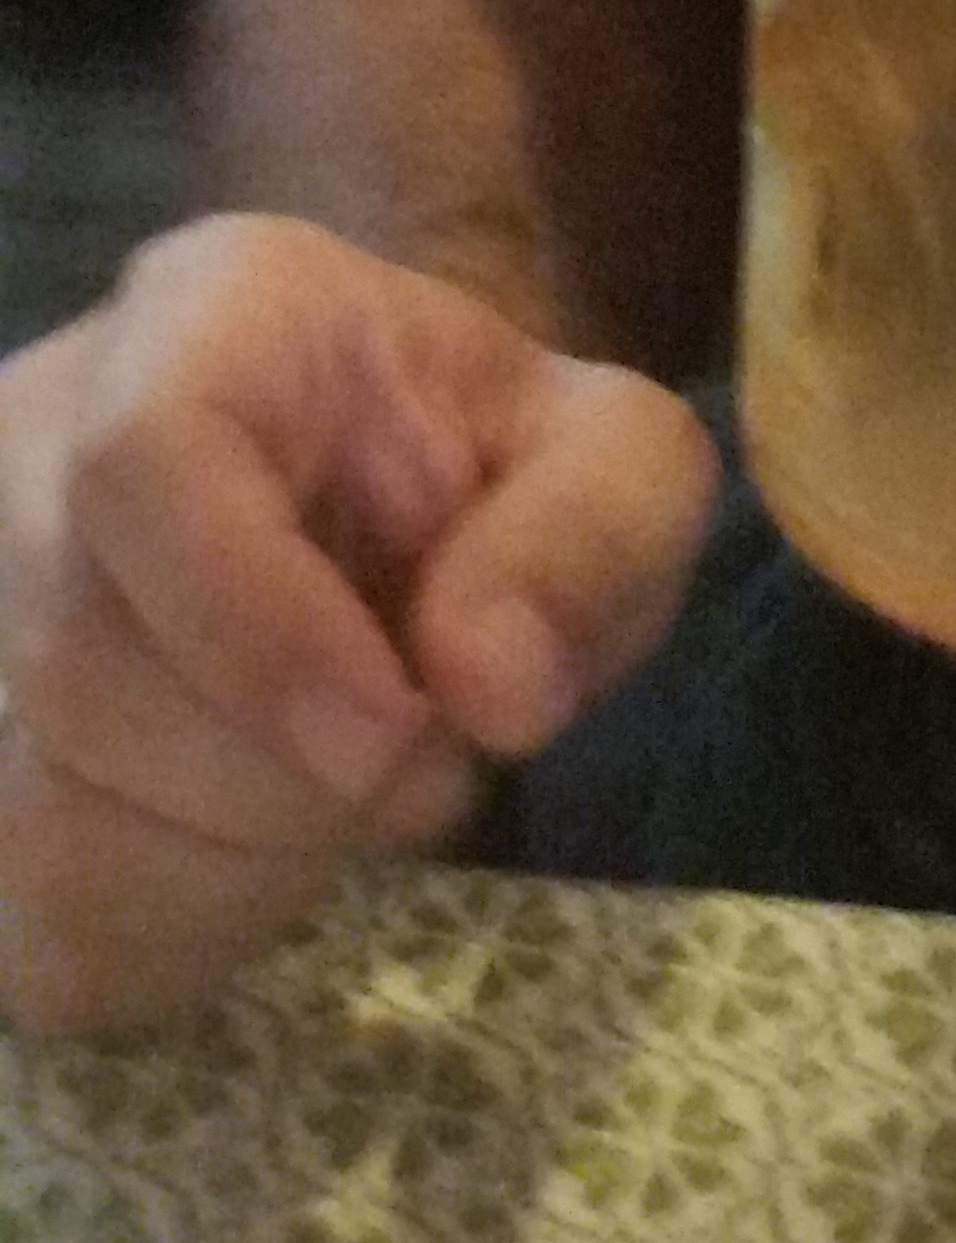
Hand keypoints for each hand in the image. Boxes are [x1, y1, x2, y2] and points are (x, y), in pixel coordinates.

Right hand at [0, 216, 718, 1035]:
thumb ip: (592, 533)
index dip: (257, 631)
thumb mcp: (609, 459)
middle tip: (415, 754)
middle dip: (286, 779)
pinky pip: (31, 916)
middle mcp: (39, 438)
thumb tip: (492, 680)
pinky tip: (240, 845)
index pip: (143, 456)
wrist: (382, 512)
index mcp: (209, 316)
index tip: (393, 735)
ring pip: (41, 813)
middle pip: (89, 669)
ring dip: (231, 864)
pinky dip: (166, 926)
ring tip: (329, 788)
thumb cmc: (486, 471)